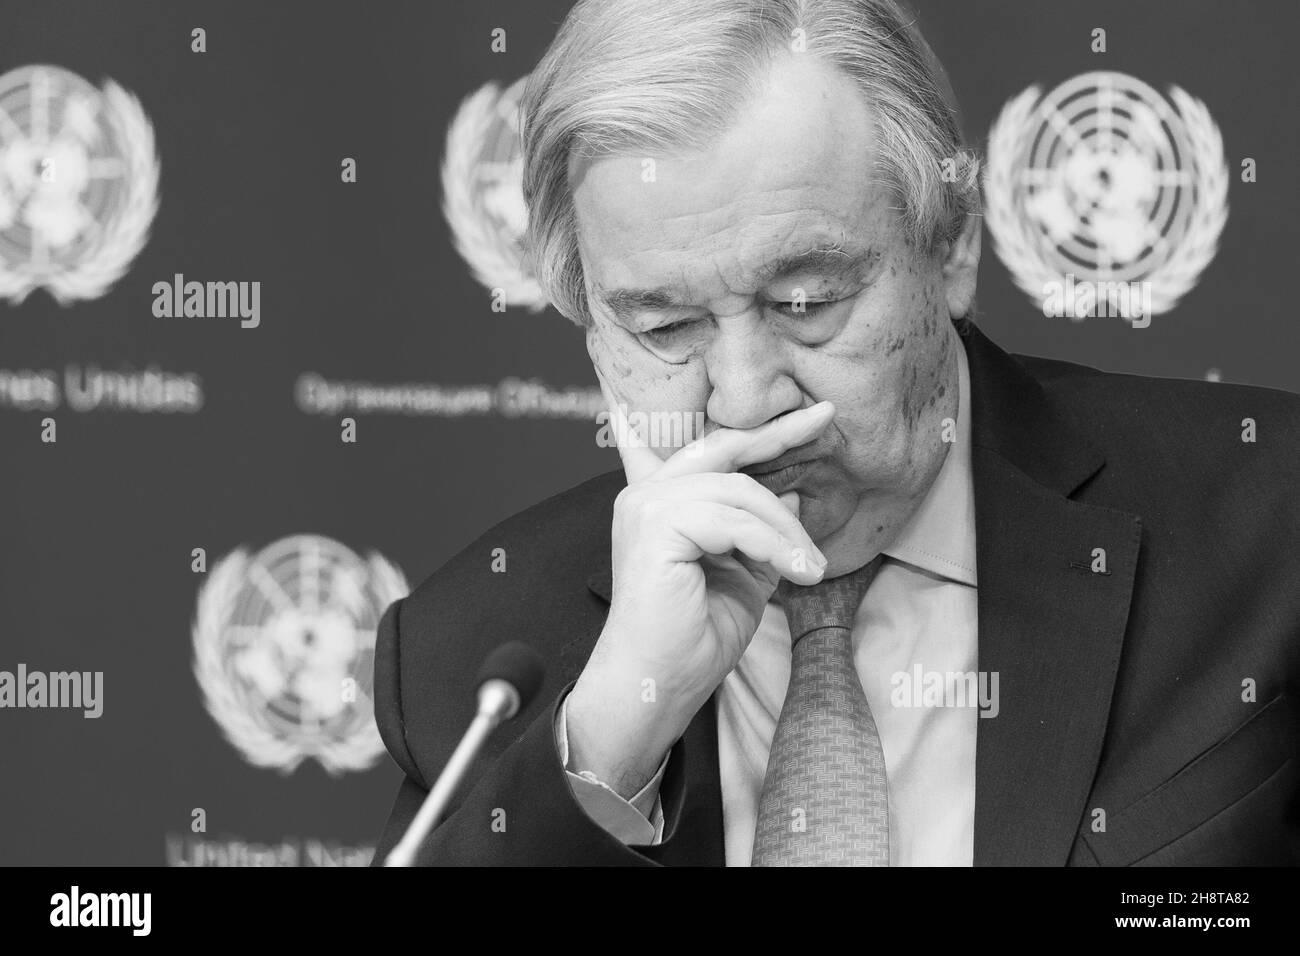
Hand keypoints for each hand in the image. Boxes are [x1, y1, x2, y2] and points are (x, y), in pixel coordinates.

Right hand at [565, 372, 833, 795]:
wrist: (658, 684)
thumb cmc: (693, 639)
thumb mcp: (743, 578)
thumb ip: (760, 536)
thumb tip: (792, 498)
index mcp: (660, 504)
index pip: (706, 449)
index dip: (751, 428)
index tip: (802, 410)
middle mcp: (647, 495)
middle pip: (724, 448)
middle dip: (779, 432)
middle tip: (825, 418)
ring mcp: (647, 506)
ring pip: (741, 493)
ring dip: (786, 533)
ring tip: (812, 569)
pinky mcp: (656, 525)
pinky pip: (736, 522)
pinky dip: (773, 548)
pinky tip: (796, 573)